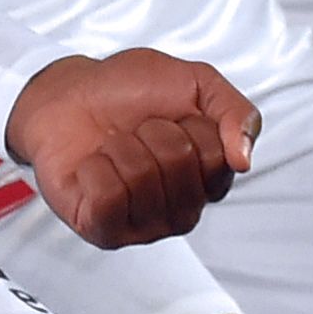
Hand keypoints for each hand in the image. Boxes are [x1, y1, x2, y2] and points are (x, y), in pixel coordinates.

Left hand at [5, 52, 259, 248]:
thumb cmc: (130, 93)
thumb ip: (237, 112)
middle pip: (181, 166)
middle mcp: (183, 208)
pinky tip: (93, 167)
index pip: (219, 157)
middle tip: (138, 131)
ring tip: (113, 146)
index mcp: (210, 179)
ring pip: (143, 180)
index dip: (191, 125)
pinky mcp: (103, 231)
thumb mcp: (199, 82)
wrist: (69, 95)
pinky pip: (109, 198)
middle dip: (154, 132)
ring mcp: (145, 225)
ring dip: (120, 148)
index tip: (174, 118)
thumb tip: (243, 159)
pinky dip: (95, 169)